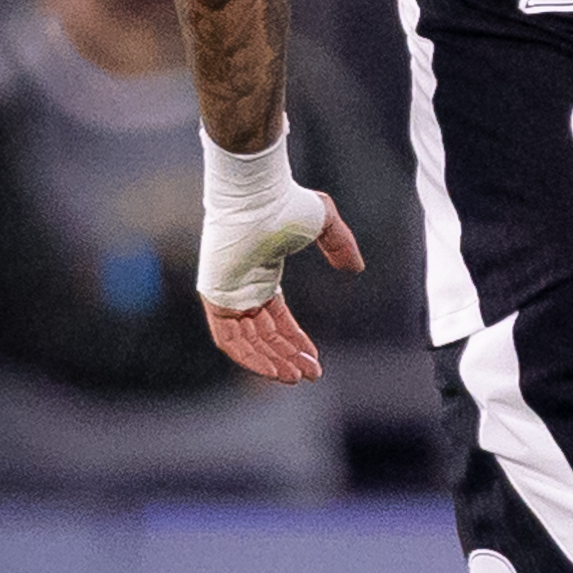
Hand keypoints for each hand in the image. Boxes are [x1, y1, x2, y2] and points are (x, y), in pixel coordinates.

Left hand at [200, 191, 362, 383]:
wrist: (259, 195)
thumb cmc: (286, 202)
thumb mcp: (323, 224)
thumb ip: (340, 245)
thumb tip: (356, 268)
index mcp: (262, 275)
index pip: (276, 319)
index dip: (295, 341)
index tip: (314, 360)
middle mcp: (242, 288)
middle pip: (264, 335)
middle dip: (287, 357)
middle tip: (309, 375)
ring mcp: (227, 294)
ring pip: (248, 342)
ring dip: (271, 362)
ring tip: (295, 377)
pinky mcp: (216, 297)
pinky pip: (230, 339)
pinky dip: (251, 357)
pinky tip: (275, 369)